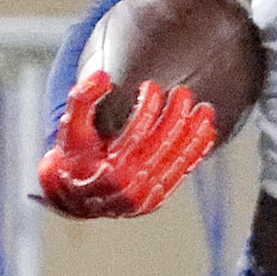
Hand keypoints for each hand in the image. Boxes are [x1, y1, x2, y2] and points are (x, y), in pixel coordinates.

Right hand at [37, 70, 214, 218]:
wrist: (76, 196)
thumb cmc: (74, 156)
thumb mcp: (71, 127)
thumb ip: (82, 98)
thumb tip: (103, 76)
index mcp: (107, 171)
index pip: (134, 136)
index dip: (146, 108)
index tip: (151, 85)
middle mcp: (128, 188)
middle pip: (160, 147)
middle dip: (175, 117)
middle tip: (183, 92)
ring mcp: (145, 197)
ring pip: (176, 161)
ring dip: (194, 134)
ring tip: (204, 109)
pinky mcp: (156, 199)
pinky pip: (181, 174)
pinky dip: (196, 153)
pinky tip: (206, 131)